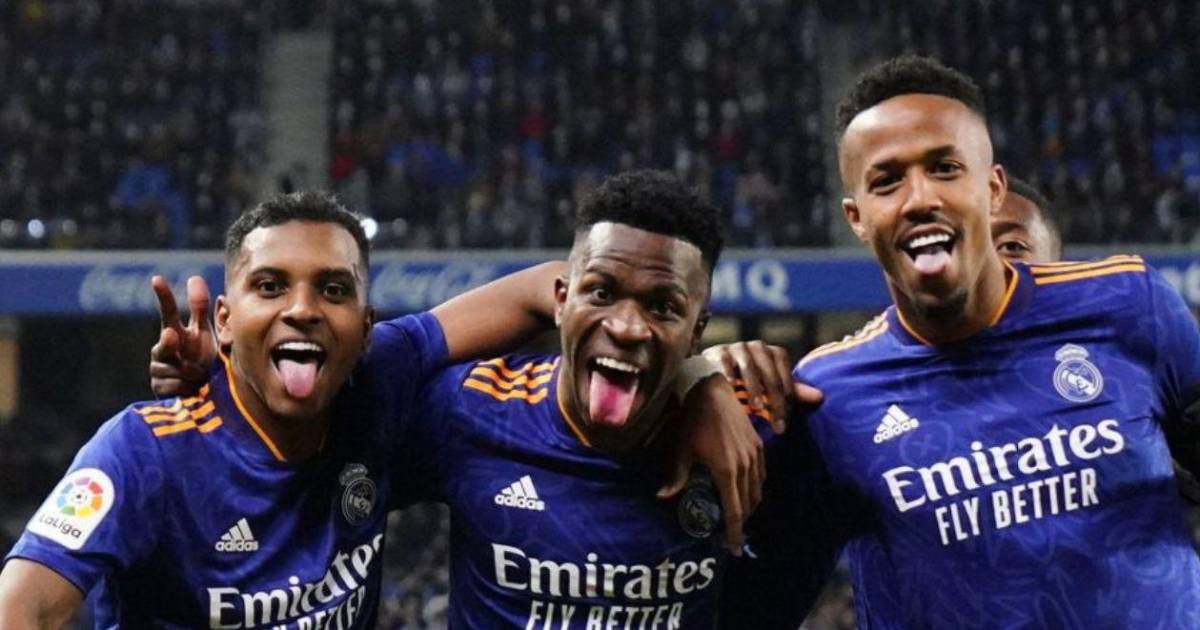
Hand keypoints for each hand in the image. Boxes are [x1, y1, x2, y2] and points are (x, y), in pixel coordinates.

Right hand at [150, 275, 215, 396]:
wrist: (202, 392)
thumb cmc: (204, 359)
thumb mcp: (206, 334)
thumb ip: (200, 309)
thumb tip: (195, 277)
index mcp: (177, 332)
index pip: (169, 311)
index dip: (164, 295)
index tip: (157, 279)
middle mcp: (162, 348)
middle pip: (165, 341)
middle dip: (168, 340)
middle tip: (172, 335)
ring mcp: (157, 368)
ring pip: (175, 368)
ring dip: (192, 373)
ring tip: (199, 377)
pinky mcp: (157, 387)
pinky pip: (174, 385)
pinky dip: (187, 387)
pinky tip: (192, 389)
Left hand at [658, 375, 763, 553]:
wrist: (713, 391)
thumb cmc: (693, 420)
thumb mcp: (682, 449)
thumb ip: (676, 475)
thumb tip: (662, 497)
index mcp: (726, 472)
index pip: (735, 511)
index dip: (734, 532)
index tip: (731, 548)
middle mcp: (745, 467)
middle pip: (749, 505)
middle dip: (741, 522)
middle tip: (729, 533)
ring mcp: (755, 455)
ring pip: (758, 491)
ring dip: (749, 507)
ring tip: (736, 515)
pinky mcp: (759, 446)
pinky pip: (762, 475)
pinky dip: (755, 489)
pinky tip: (744, 491)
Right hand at [702, 341, 822, 432]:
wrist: (710, 372)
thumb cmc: (745, 382)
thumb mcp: (769, 387)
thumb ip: (792, 391)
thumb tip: (821, 397)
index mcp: (771, 352)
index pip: (785, 369)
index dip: (788, 393)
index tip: (786, 419)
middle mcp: (755, 346)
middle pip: (769, 372)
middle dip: (775, 399)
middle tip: (777, 424)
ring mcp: (735, 347)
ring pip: (749, 366)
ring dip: (754, 387)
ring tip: (756, 408)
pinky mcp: (716, 352)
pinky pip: (724, 362)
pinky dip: (728, 374)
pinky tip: (730, 389)